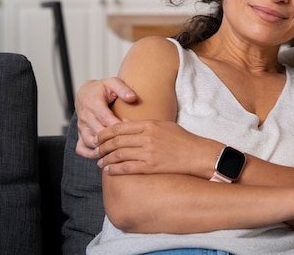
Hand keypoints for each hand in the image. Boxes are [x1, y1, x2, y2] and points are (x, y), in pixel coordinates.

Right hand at [75, 78, 135, 157]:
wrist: (86, 93)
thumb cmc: (103, 89)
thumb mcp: (113, 83)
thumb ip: (123, 89)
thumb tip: (132, 98)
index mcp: (93, 103)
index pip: (106, 118)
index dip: (118, 125)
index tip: (131, 128)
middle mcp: (85, 116)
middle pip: (99, 132)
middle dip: (113, 139)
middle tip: (129, 143)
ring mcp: (81, 127)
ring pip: (90, 142)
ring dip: (103, 148)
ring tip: (119, 152)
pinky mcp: (80, 134)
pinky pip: (81, 148)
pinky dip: (90, 154)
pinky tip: (104, 156)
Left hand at [96, 119, 220, 177]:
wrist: (198, 154)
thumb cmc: (183, 139)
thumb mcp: (164, 125)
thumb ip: (143, 124)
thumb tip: (124, 123)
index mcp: (150, 125)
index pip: (120, 127)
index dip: (105, 132)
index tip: (98, 136)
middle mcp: (147, 138)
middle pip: (116, 141)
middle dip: (102, 146)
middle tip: (95, 149)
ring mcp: (149, 152)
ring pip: (119, 155)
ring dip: (106, 158)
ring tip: (100, 161)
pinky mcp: (151, 166)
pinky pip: (127, 168)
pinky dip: (115, 169)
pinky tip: (109, 170)